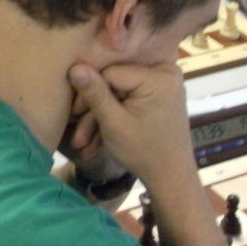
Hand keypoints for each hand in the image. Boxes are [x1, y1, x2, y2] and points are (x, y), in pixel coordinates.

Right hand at [67, 61, 190, 186]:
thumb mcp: (114, 123)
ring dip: (100, 116)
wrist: (171, 179)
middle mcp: (164, 71)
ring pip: (119, 92)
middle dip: (94, 108)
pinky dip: (114, 116)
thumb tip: (74, 66)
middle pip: (115, 81)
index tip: (74, 112)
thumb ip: (94, 93)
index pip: (111, 71)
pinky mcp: (158, 93)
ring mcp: (162, 82)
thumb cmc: (145, 153)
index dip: (90, 90)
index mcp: (159, 75)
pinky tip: (96, 140)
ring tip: (82, 143)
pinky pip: (129, 98)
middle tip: (77, 133)